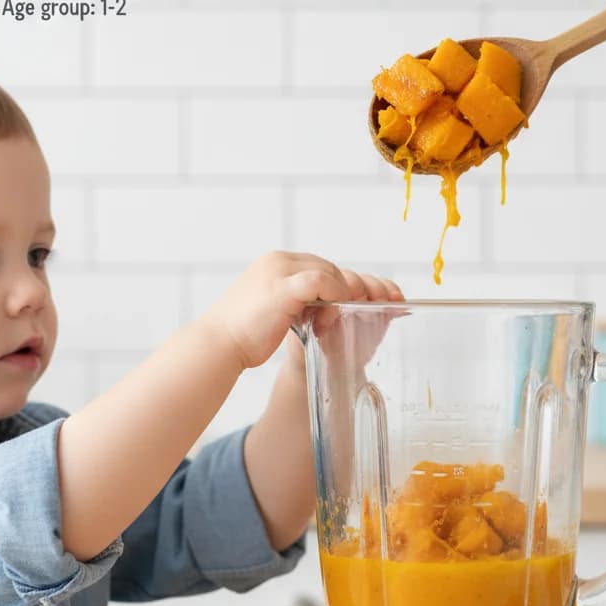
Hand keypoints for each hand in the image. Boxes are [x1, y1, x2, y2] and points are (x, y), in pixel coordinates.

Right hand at [202, 252, 400, 371]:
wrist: (217, 344)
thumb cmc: (244, 334)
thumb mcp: (277, 311)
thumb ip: (301, 303)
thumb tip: (328, 310)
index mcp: (278, 263)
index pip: (324, 266)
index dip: (352, 281)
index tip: (380, 294)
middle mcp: (280, 260)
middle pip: (332, 266)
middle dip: (360, 284)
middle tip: (387, 298)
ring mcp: (280, 271)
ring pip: (331, 271)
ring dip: (350, 291)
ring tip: (362, 309)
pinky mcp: (282, 288)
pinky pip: (321, 281)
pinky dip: (336, 293)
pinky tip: (340, 310)